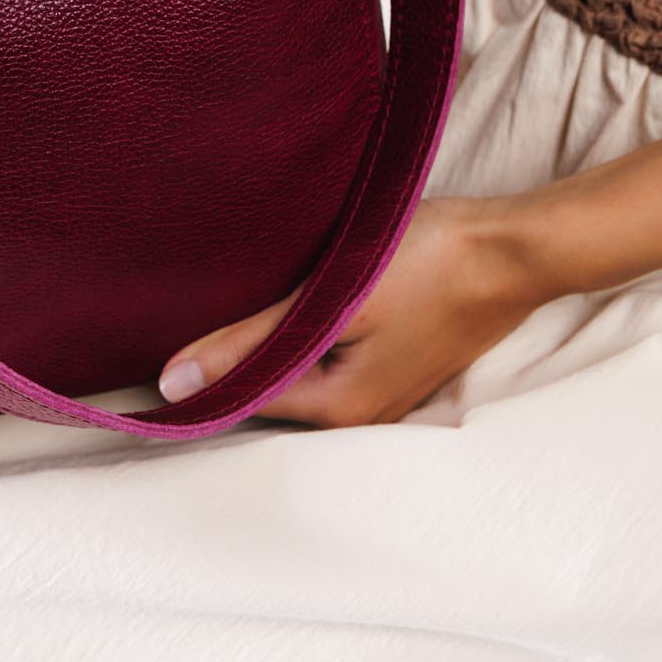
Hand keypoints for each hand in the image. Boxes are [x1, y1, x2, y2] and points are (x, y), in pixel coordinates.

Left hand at [157, 195, 548, 424]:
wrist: (509, 247)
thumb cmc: (427, 264)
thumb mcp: (331, 299)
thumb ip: (252, 340)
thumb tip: (175, 381)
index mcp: (342, 409)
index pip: (242, 403)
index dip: (197, 376)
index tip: (152, 350)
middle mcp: (361, 414)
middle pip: (269, 394)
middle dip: (229, 362)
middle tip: (178, 319)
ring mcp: (382, 391)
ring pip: (297, 375)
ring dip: (264, 348)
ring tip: (220, 308)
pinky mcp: (393, 361)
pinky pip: (325, 360)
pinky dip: (298, 339)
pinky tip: (281, 307)